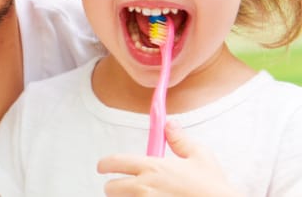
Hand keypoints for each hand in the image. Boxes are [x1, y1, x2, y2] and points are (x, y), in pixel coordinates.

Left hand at [97, 120, 242, 195]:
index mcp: (153, 168)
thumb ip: (180, 139)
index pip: (116, 163)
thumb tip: (170, 125)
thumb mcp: (201, 156)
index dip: (105, 164)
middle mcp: (145, 188)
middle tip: (122, 186)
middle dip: (114, 186)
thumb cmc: (213, 188)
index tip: (102, 167)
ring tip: (137, 196)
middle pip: (111, 188)